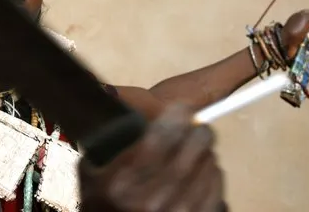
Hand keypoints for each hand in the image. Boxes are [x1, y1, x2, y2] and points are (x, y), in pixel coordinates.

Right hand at [79, 105, 224, 211]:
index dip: (176, 118)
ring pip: (207, 169)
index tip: (182, 108)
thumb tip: (154, 114)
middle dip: (199, 133)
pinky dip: (214, 175)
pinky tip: (203, 169)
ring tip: (197, 149)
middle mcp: (150, 200)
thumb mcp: (91, 167)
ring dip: (206, 153)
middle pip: (190, 154)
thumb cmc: (100, 197)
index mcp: (121, 181)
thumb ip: (113, 143)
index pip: (159, 139)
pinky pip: (217, 191)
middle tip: (198, 125)